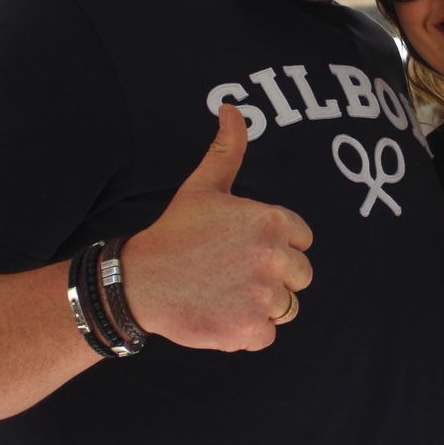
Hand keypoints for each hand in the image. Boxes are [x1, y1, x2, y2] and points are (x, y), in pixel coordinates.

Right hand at [121, 105, 313, 350]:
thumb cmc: (176, 232)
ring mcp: (263, 296)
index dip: (275, 246)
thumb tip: (232, 108)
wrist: (140, 282)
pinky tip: (219, 314)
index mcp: (272, 220)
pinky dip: (246, 332)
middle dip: (273, 278)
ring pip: (287, 308)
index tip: (242, 249)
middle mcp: (274, 257)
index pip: (303, 240)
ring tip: (226, 293)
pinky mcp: (250, 330)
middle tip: (233, 273)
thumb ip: (228, 149)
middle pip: (301, 277)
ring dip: (262, 306)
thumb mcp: (204, 186)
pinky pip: (267, 336)